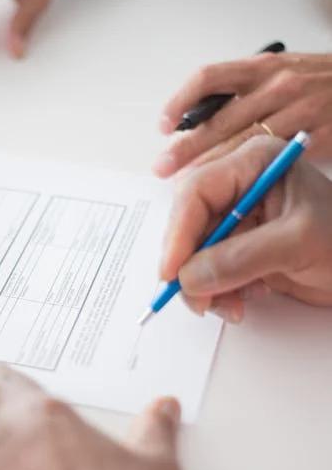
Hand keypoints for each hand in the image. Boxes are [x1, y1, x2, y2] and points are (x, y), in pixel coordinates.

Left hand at [154, 52, 331, 176]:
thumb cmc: (325, 84)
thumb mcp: (284, 74)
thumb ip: (246, 93)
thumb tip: (201, 121)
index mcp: (264, 67)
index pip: (209, 78)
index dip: (180, 101)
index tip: (163, 125)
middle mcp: (277, 85)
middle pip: (219, 118)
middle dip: (185, 147)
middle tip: (163, 167)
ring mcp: (298, 111)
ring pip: (242, 143)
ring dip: (211, 166)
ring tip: (188, 185)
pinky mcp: (318, 136)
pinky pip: (274, 159)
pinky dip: (249, 175)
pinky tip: (235, 188)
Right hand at [160, 135, 331, 322]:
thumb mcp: (296, 243)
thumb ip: (240, 258)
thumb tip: (189, 277)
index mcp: (252, 164)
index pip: (197, 192)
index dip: (178, 233)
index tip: (172, 272)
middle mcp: (239, 186)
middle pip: (189, 224)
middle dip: (191, 266)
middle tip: (199, 300)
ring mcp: (238, 218)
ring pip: (195, 253)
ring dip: (205, 286)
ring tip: (232, 306)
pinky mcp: (238, 247)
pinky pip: (209, 270)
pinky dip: (219, 291)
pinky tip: (246, 298)